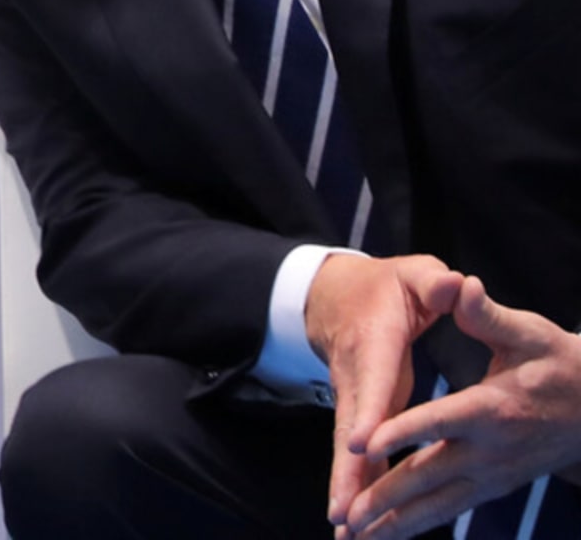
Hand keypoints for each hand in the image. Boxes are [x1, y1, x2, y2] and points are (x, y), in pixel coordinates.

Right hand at [307, 253, 463, 532]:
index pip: (374, 380)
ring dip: (347, 490)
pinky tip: (353, 519)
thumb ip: (434, 282)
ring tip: (346, 531)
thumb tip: (456, 285)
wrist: (332, 297)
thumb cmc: (385, 287)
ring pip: (348, 450)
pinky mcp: (355, 415)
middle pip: (350, 430)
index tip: (364, 444)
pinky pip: (355, 455)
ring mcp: (352, 399)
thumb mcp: (413, 274)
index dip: (369, 413)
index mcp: (376, 341)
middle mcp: (357, 377)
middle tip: (343, 511)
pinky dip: (354, 486)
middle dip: (347, 472)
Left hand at [339, 277, 580, 537]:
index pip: (439, 421)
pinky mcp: (494, 485)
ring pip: (437, 504)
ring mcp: (492, 473)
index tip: (363, 446)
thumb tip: (461, 284)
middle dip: (386, 497)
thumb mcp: (529, 332)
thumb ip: (487, 316)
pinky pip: (449, 509)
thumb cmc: (558, 362)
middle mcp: (490, 449)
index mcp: (492, 407)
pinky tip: (387, 536)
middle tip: (348, 516)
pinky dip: (418, 525)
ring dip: (396, 524)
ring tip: (356, 539)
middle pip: (429, 476)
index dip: (400, 434)